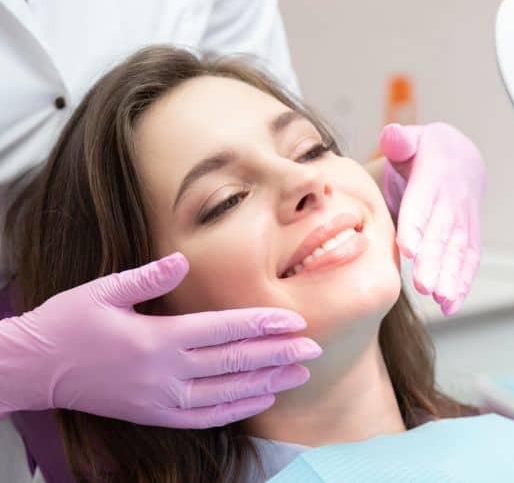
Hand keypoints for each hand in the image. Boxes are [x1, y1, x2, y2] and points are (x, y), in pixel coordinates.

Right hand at [0, 252, 320, 428]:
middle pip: (235, 363)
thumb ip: (147, 277)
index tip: (296, 323)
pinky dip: (237, 409)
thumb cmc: (67, 323)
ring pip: (227, 394)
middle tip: (314, 350)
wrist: (34, 369)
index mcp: (156, 338)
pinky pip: (205, 418)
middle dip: (279, 355)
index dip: (263, 326)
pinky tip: (262, 399)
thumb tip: (182, 260)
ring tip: (300, 374)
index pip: (224, 330)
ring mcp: (161, 399)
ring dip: (268, 383)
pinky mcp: (154, 415)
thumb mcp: (102, 291)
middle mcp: (165, 372)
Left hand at [379, 122, 484, 315]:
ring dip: (450, 277)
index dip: (417, 224)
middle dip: (434, 260)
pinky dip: (462, 284)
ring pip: (457, 251)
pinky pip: (468, 261)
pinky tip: (450, 306)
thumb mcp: (412, 138)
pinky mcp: (470, 236)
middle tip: (422, 285)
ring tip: (439, 300)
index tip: (408, 248)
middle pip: (443, 233)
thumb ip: (400, 140)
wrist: (462, 158)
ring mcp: (464, 221)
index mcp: (434, 177)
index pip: (423, 202)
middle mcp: (452, 201)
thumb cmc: (425, 152)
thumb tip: (392, 137)